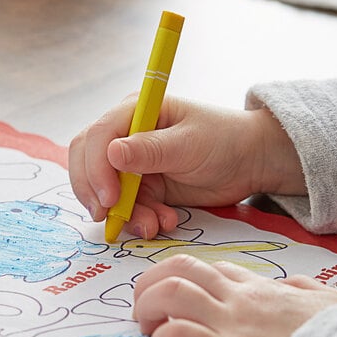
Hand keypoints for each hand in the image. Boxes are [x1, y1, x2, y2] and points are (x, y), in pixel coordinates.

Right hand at [68, 95, 303, 238]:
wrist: (249, 162)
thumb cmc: (224, 140)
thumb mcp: (189, 144)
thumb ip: (150, 150)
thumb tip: (111, 153)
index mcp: (135, 111)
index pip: (98, 135)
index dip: (95, 167)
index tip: (109, 198)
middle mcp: (127, 135)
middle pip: (87, 160)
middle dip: (94, 191)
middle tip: (107, 216)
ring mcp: (132, 163)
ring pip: (105, 190)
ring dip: (123, 213)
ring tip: (153, 225)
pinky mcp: (142, 187)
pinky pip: (126, 207)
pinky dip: (139, 219)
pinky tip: (164, 222)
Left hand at [133, 255, 336, 336]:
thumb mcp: (325, 299)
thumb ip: (303, 289)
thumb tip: (291, 286)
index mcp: (255, 287)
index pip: (207, 268)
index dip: (181, 277)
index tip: (171, 294)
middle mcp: (236, 297)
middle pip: (179, 269)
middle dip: (150, 282)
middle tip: (142, 304)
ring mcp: (230, 321)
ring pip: (171, 293)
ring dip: (148, 307)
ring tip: (145, 326)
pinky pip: (180, 336)